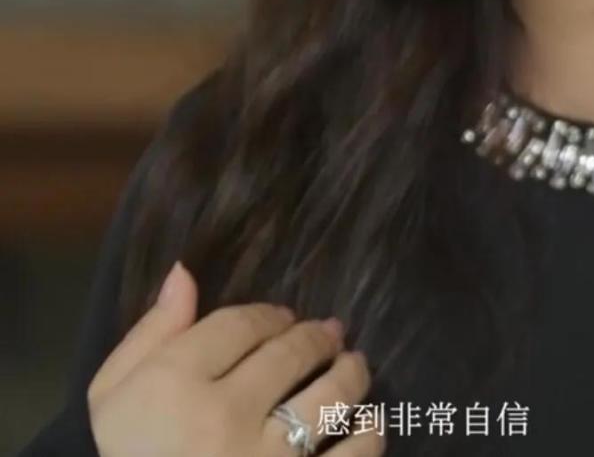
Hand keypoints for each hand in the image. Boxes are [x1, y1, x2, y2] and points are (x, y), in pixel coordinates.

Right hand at [87, 261, 384, 455]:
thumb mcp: (110, 397)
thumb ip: (150, 334)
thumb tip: (184, 273)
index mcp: (175, 383)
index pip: (240, 324)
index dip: (268, 315)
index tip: (283, 319)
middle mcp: (224, 415)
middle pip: (289, 354)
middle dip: (316, 338)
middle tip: (331, 334)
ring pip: (328, 399)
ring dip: (350, 375)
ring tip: (355, 366)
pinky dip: (367, 436)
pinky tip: (368, 424)